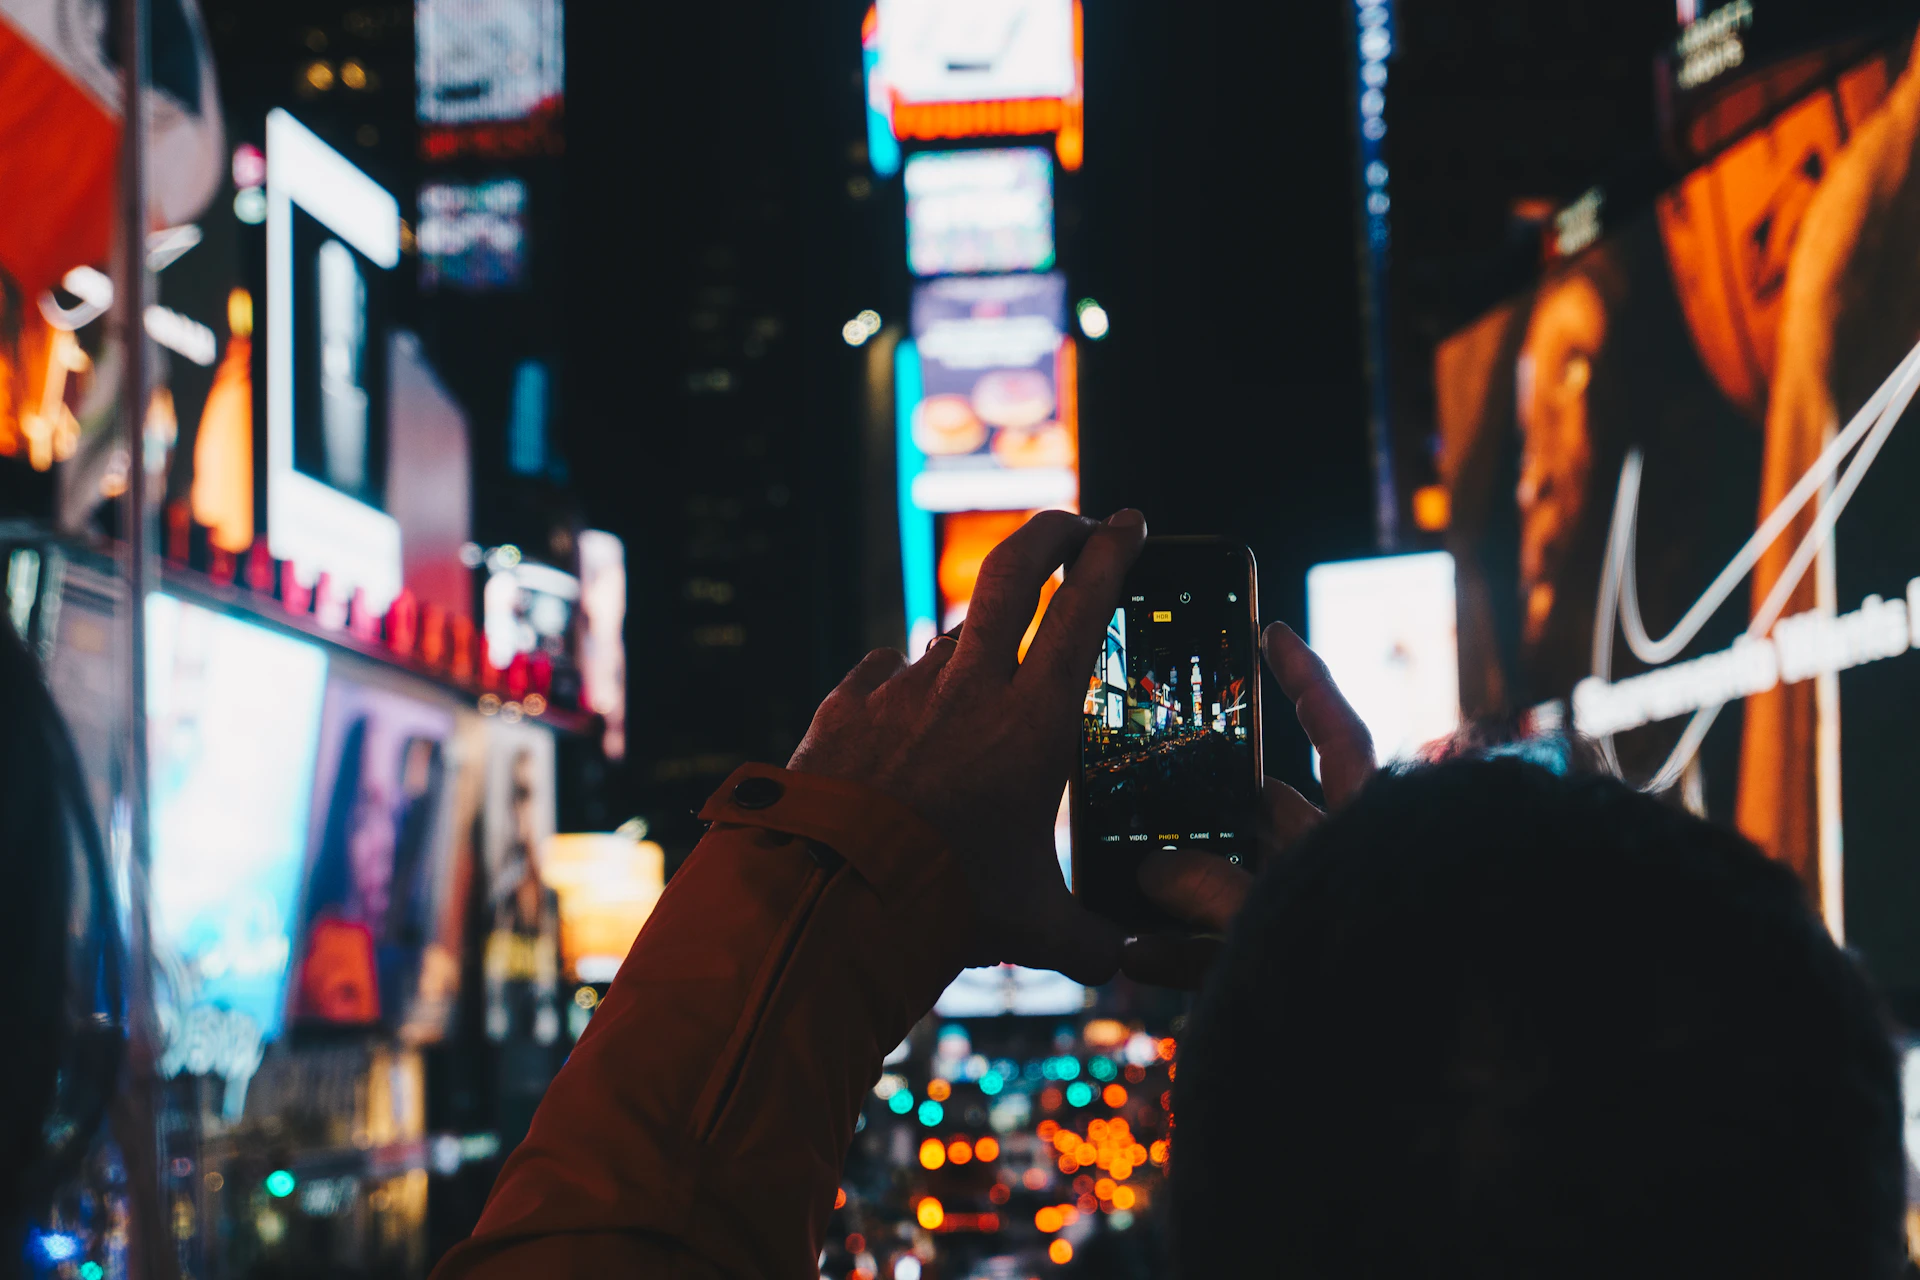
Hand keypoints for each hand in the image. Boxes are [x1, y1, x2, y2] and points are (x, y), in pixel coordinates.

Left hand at [788, 509, 1147, 983]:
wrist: (828, 896)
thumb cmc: (943, 904)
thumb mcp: (1032, 926)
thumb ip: (1086, 939)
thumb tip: (1119, 964)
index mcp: (1031, 723)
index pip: (1084, 612)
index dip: (1111, 558)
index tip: (1130, 524)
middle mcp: (968, 689)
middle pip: (1015, 573)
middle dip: (1050, 533)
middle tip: (1074, 524)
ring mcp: (899, 693)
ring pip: (949, 635)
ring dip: (976, 639)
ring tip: (986, 670)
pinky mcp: (842, 712)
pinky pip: (877, 677)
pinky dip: (895, 682)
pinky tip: (895, 702)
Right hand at [1120, 621, 1374, 987]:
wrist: (1420, 1083)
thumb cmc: (1379, 981)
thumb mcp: (1288, 921)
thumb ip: (1217, 894)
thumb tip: (1153, 873)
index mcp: (1372, 830)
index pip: (1338, 733)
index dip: (1304, 680)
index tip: (1270, 633)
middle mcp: (1349, 867)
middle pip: (1271, 814)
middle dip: (1206, 806)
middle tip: (1148, 781)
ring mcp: (1326, 919)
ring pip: (1243, 887)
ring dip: (1182, 888)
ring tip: (1121, 878)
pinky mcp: (1302, 973)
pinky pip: (1236, 952)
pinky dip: (1186, 954)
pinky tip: (1132, 956)